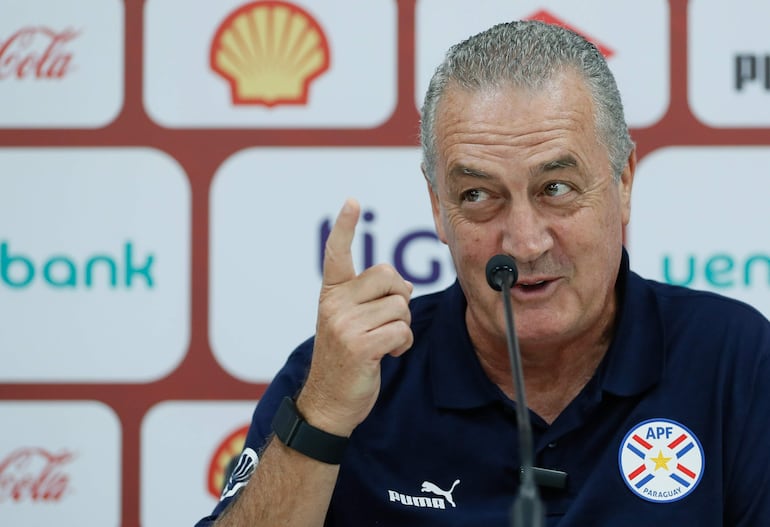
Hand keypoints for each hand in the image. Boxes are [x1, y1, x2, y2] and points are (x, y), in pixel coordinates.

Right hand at [297, 198, 413, 435]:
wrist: (327, 404)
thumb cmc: (345, 361)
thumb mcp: (346, 323)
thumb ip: (366, 299)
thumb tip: (403, 286)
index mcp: (331, 295)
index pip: (336, 253)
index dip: (345, 226)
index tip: (352, 201)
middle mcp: (334, 305)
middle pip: (390, 277)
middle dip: (399, 298)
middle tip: (386, 320)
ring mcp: (345, 325)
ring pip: (401, 306)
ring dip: (401, 326)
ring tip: (383, 342)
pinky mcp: (360, 346)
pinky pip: (402, 330)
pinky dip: (402, 344)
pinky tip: (387, 355)